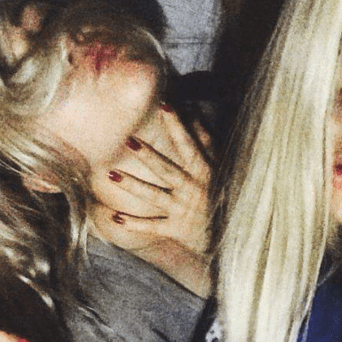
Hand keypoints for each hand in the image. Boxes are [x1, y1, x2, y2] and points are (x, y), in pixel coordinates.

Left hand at [89, 105, 212, 295]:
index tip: (165, 105)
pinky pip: (152, 226)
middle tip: (129, 141)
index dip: (178, 126)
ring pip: (154, 196)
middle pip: (168, 170)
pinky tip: (114, 217)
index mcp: (203, 172)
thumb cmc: (220, 195)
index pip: (189, 145)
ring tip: (111, 174)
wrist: (229, 236)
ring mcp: (182, 210)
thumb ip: (206, 140)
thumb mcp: (218, 167)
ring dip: (133, 185)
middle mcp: (192, 190)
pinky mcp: (175, 228)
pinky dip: (134, 224)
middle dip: (149, 156)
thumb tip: (194, 111)